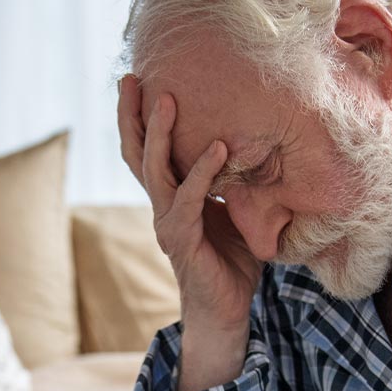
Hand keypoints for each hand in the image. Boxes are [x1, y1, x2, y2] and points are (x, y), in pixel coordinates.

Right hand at [118, 75, 260, 334]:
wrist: (225, 312)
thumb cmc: (231, 262)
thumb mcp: (236, 212)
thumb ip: (235, 183)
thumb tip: (261, 142)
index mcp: (171, 198)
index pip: (147, 151)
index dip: (138, 118)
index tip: (137, 81)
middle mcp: (162, 206)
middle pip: (137, 154)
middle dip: (132, 115)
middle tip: (130, 78)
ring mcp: (168, 223)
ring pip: (155, 171)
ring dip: (160, 133)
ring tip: (166, 99)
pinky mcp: (182, 240)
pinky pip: (190, 199)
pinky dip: (204, 171)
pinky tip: (218, 147)